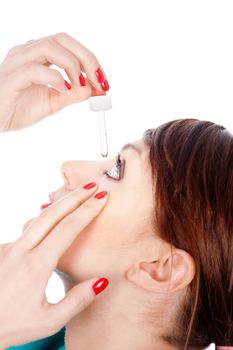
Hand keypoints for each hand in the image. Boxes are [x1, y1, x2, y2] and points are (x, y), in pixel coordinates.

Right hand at [0, 32, 107, 130]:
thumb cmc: (18, 108)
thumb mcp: (53, 102)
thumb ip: (73, 94)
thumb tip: (96, 89)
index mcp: (39, 57)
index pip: (69, 46)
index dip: (90, 60)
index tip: (103, 80)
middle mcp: (28, 53)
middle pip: (62, 39)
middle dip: (86, 58)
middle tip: (99, 79)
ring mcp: (18, 62)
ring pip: (49, 47)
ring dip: (72, 65)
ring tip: (81, 85)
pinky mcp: (11, 78)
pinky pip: (33, 70)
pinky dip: (53, 78)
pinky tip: (63, 89)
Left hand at [0, 183, 108, 348]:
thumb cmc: (14, 325)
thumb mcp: (50, 321)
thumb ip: (77, 300)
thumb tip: (101, 280)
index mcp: (36, 266)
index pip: (68, 229)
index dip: (88, 211)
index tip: (102, 198)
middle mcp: (20, 250)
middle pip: (52, 214)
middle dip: (74, 196)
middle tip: (92, 185)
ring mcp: (9, 247)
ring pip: (38, 218)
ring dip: (59, 204)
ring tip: (77, 194)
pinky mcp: (3, 249)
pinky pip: (28, 229)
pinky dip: (45, 218)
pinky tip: (54, 218)